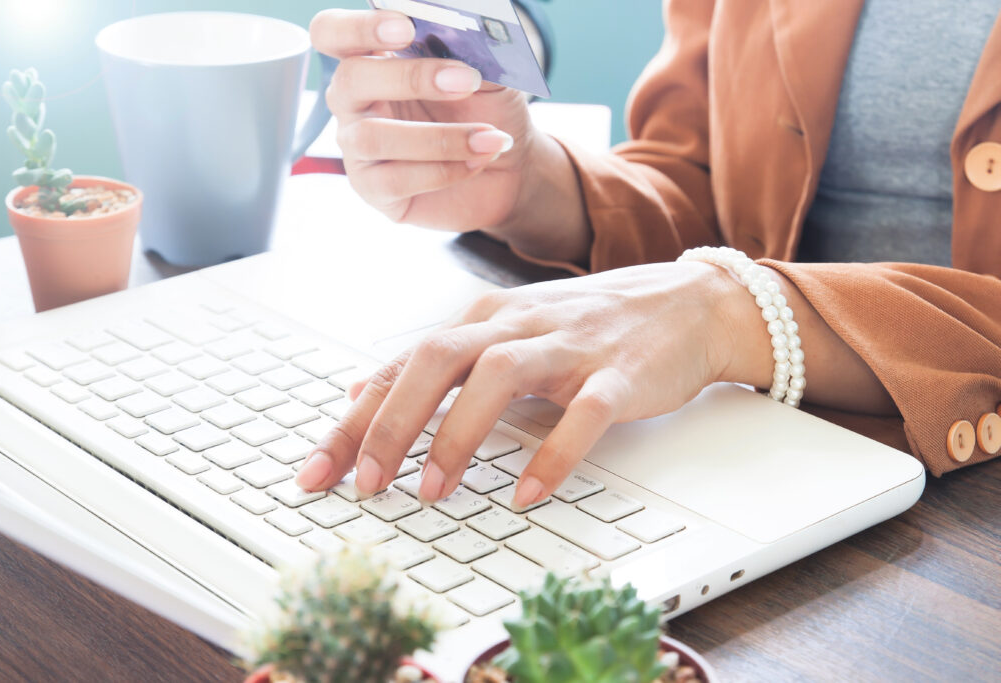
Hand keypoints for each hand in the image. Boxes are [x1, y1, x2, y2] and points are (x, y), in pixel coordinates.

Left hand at [296, 261, 744, 507]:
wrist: (687, 303)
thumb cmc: (588, 326)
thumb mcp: (504, 332)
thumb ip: (436, 360)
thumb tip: (362, 386)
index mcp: (483, 320)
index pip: (402, 367)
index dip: (354, 420)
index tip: (317, 472)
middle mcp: (517, 325)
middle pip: (437, 361)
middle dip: (392, 424)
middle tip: (366, 483)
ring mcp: (569, 346)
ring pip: (500, 378)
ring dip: (458, 435)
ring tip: (433, 491)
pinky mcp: (618, 373)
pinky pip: (582, 414)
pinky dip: (552, 455)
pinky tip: (527, 494)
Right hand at [309, 9, 591, 263]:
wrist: (511, 168)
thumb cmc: (488, 110)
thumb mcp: (487, 72)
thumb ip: (467, 49)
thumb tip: (462, 33)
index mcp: (372, 59)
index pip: (334, 33)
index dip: (359, 27)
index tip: (406, 26)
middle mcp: (355, 102)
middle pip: (350, 79)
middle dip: (409, 77)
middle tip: (465, 81)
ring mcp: (359, 148)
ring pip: (372, 137)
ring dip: (438, 137)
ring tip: (487, 136)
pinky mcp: (374, 189)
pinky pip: (394, 180)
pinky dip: (443, 170)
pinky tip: (478, 160)